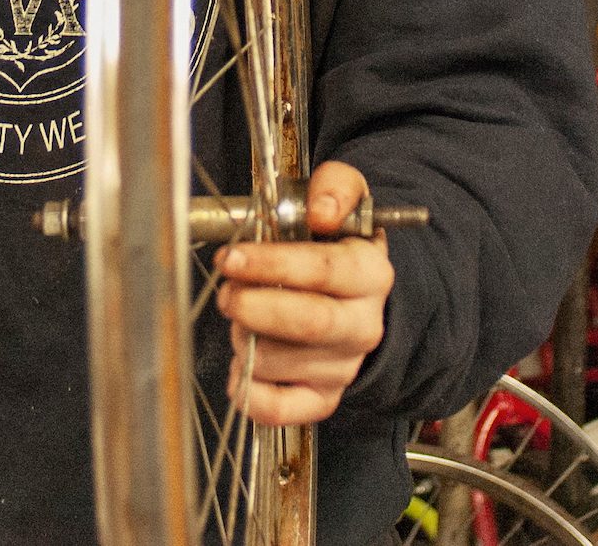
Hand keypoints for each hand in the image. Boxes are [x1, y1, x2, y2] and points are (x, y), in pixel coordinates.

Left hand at [215, 159, 394, 425]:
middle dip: (254, 306)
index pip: (325, 271)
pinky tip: (239, 367)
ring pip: (284, 363)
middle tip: (227, 292)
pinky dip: (251, 394)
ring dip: (245, 340)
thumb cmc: (335, 242)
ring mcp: (343, 365)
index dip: (273, 265)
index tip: (232, 258)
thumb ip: (335, 188)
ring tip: (237, 317)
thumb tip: (321, 210)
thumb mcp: (343, 198)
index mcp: (370, 273)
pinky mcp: (323, 397)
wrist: (355, 292)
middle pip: (309, 322)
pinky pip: (284, 410)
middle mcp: (363, 324)